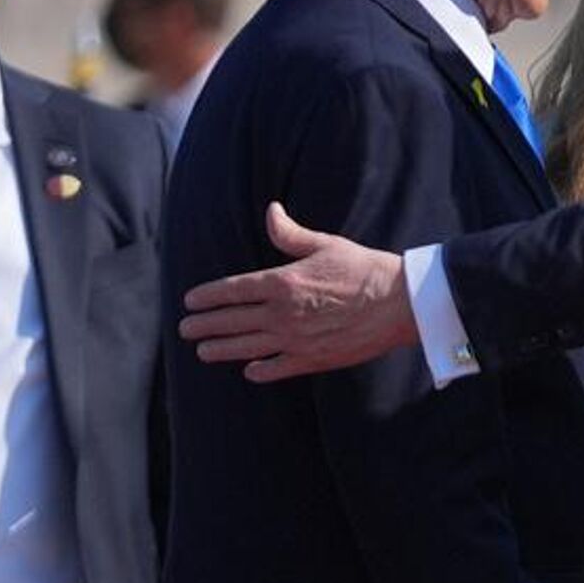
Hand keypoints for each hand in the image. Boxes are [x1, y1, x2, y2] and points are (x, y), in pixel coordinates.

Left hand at [179, 202, 413, 381]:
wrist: (399, 304)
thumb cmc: (365, 269)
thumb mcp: (326, 244)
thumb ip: (290, 234)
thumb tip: (270, 211)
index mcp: (282, 282)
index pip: (232, 290)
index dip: (208, 296)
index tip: (190, 301)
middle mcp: (282, 313)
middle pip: (232, 321)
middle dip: (205, 325)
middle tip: (185, 328)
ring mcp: (295, 340)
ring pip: (246, 347)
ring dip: (221, 350)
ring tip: (202, 351)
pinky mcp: (313, 359)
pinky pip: (278, 368)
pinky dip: (260, 370)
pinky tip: (250, 371)